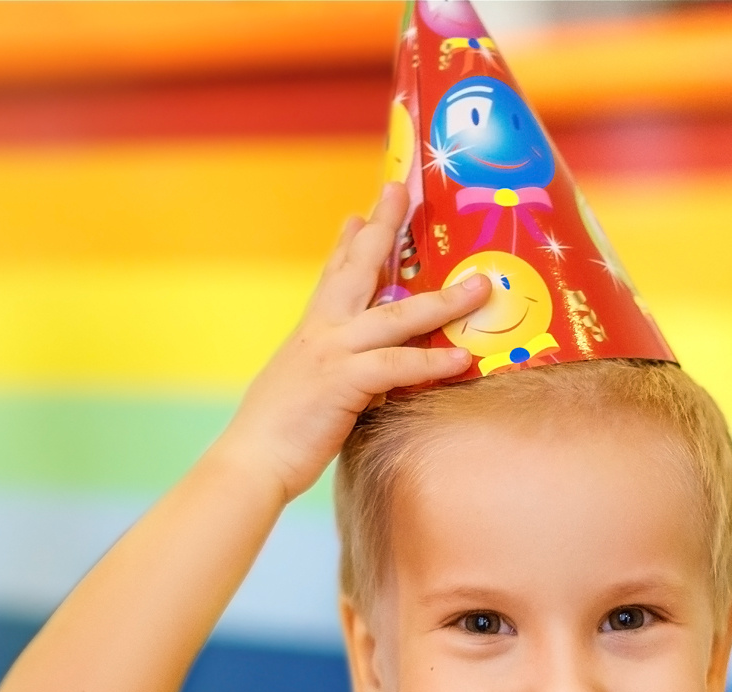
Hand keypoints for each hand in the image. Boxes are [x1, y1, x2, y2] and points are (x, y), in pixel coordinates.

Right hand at [218, 181, 487, 501]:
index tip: (360, 212)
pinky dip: (431, 363)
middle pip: (358, 267)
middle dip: (384, 227)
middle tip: (403, 190)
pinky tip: (462, 359)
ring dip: (443, 300)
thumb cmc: (279, 435)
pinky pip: (397, 366)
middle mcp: (321, 332)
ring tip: (480, 288)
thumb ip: (335, 371)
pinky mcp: (343, 382)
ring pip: (396, 316)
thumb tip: (362, 374)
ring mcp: (331, 353)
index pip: (332, 275)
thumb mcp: (307, 387)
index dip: (347, 242)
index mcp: (311, 332)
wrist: (251, 461)